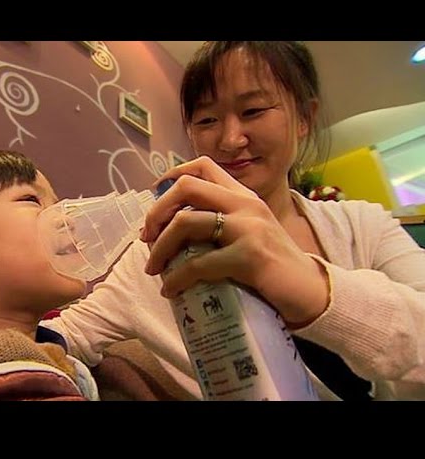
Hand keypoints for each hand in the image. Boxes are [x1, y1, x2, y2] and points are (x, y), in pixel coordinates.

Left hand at [141, 156, 329, 326]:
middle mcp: (245, 204)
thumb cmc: (272, 267)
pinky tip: (170, 290)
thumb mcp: (248, 233)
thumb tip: (173, 231)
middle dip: (156, 212)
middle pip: (187, 187)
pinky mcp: (249, 256)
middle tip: (146, 237)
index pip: (203, 166)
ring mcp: (248, 228)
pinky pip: (198, 264)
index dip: (171, 177)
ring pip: (186, 222)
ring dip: (160, 248)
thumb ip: (220, 224)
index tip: (154, 200)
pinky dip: (176, 279)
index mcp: (243, 196)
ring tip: (153, 268)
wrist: (311, 292)